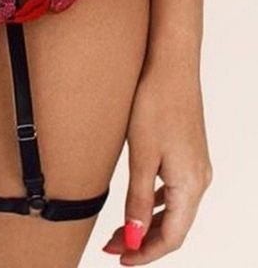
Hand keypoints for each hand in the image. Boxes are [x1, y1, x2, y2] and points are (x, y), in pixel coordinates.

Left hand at [102, 63, 212, 262]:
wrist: (171, 64)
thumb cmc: (156, 103)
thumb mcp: (142, 155)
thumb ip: (139, 199)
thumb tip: (135, 237)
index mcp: (191, 185)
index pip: (172, 237)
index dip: (146, 253)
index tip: (121, 259)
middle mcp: (199, 180)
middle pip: (175, 227)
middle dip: (144, 241)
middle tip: (112, 246)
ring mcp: (196, 166)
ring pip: (175, 209)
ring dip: (149, 223)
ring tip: (119, 228)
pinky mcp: (189, 153)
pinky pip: (176, 191)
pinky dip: (157, 204)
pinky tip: (139, 201)